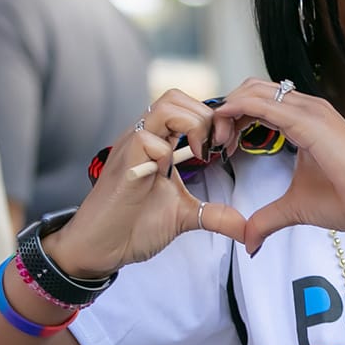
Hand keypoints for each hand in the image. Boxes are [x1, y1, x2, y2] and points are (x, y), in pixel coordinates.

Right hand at [43, 90, 246, 277]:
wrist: (98, 247)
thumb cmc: (133, 226)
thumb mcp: (185, 216)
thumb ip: (216, 215)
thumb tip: (246, 228)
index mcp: (160, 143)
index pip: (188, 107)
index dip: (214, 120)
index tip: (227, 147)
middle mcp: (146, 137)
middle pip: (177, 97)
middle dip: (207, 118)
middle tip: (215, 149)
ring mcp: (133, 147)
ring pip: (164, 106)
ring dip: (190, 125)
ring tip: (197, 154)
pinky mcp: (123, 163)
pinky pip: (145, 137)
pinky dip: (164, 151)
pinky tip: (165, 173)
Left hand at [215, 79, 344, 252]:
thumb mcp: (297, 208)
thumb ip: (270, 218)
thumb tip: (250, 241)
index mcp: (304, 121)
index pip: (258, 102)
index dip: (233, 119)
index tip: (222, 148)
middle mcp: (305, 108)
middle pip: (250, 89)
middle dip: (226, 112)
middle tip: (216, 144)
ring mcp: (308, 110)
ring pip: (252, 91)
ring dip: (227, 111)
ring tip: (220, 142)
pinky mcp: (308, 120)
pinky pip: (262, 104)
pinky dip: (236, 111)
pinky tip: (225, 132)